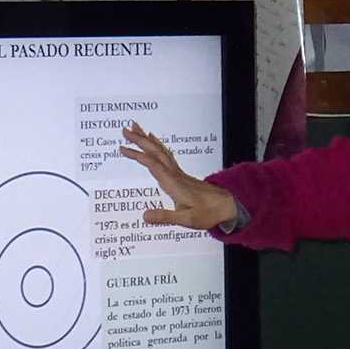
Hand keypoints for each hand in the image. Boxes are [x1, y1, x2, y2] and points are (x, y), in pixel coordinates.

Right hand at [118, 123, 238, 230]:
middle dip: (139, 140)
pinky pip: (166, 156)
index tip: (123, 148)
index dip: (137, 155)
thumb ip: (165, 217)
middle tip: (125, 130)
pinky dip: (157, 146)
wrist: (227, 206)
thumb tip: (144, 216)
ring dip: (147, 140)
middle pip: (155, 152)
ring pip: (161, 151)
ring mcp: (178, 173)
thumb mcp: (187, 219)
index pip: (153, 165)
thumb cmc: (208, 213)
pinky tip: (153, 142)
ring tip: (135, 129)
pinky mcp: (181, 175)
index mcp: (174, 183)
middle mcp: (175, 174)